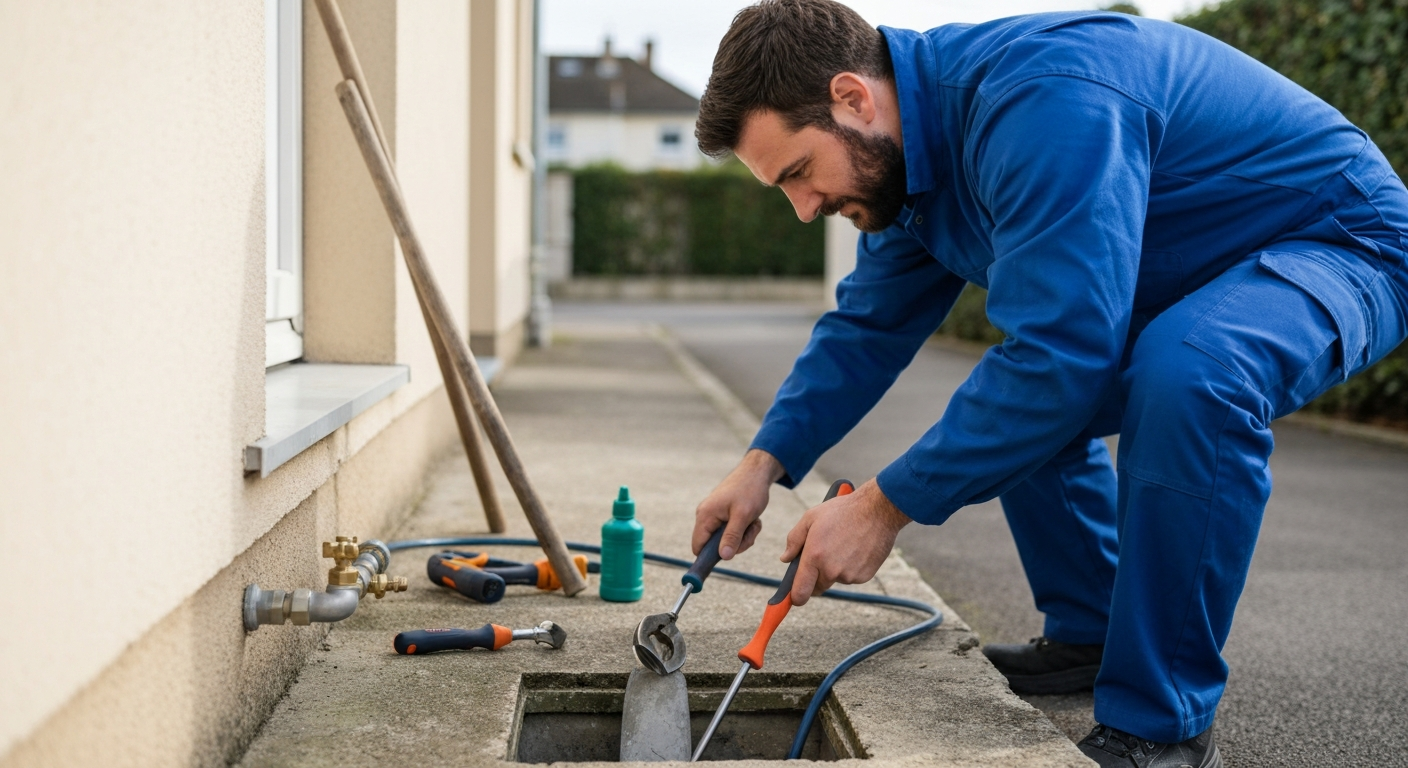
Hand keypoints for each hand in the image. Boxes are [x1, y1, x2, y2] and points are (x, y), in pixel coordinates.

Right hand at [694, 449, 784, 559]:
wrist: (757, 472)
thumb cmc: (750, 490)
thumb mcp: (743, 516)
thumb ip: (732, 537)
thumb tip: (724, 557)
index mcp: (705, 516)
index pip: (698, 546)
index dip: (710, 556)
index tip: (729, 556)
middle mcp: (706, 516)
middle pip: (715, 546)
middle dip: (736, 543)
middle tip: (750, 531)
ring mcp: (715, 516)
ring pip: (726, 540)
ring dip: (744, 536)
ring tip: (753, 522)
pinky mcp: (723, 515)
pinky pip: (731, 531)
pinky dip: (744, 529)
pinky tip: (753, 519)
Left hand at [781, 479, 910, 604]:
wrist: (878, 510)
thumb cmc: (842, 511)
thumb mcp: (811, 518)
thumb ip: (794, 540)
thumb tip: (785, 559)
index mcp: (814, 557)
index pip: (800, 592)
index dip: (795, 597)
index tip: (794, 595)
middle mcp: (831, 570)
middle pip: (817, 587)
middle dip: (815, 576)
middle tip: (822, 554)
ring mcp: (849, 575)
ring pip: (835, 579)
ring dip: (835, 569)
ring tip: (843, 544)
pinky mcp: (864, 576)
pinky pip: (851, 577)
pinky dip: (851, 567)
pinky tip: (856, 548)